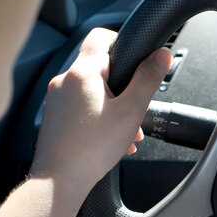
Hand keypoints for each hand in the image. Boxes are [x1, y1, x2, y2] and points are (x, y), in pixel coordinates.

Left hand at [30, 28, 171, 191]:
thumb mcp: (131, 111)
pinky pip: (81, 107)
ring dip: (113, 106)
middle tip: (135, 108)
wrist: (59, 180)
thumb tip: (162, 55)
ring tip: (125, 131)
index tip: (136, 60)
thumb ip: (148, 80)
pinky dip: (98, 117)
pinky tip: (110, 139)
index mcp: (82, 72)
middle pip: (100, 69)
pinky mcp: (54, 117)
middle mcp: (64, 81)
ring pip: (92, 91)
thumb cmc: (91, 148)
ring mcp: (56, 99)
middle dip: (123, 87)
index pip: (101, 36)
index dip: (122, 42)